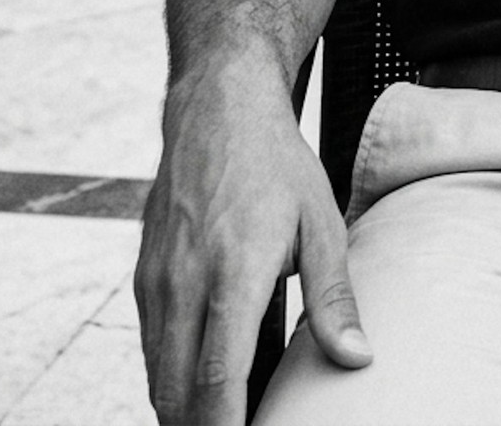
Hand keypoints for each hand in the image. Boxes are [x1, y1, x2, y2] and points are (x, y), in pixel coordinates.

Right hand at [135, 65, 370, 424]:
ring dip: (185, 405)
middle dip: (204, 425)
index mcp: (232, 274)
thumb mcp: (320, 224)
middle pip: (176, 395)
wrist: (218, 107)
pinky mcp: (143, 277)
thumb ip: (333, 299)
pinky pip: (151, 347)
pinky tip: (210, 374)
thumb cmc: (276, 164)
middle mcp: (183, 284)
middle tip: (245, 425)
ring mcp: (155, 282)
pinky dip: (173, 374)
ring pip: (157, 376)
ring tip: (232, 410)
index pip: (217, 381)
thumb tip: (357, 357)